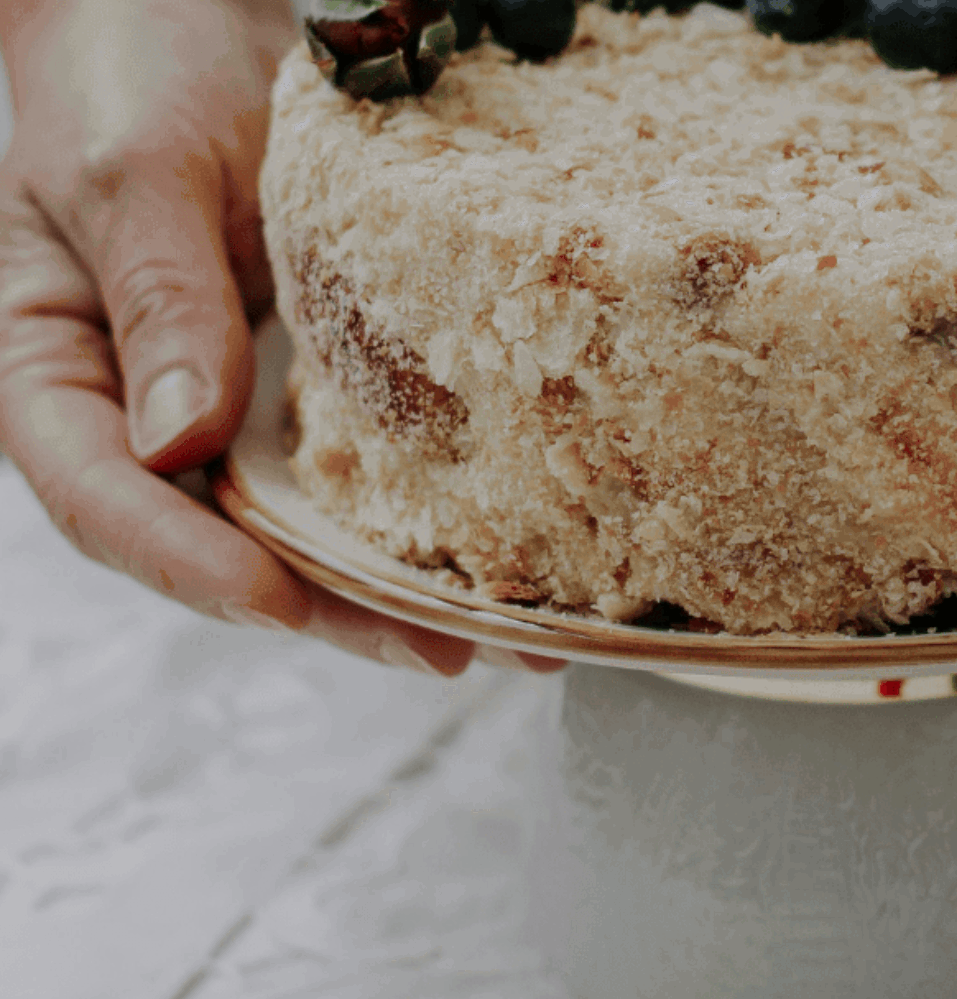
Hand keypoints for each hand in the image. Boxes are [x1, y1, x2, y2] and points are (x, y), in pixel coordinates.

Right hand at [0, 0, 560, 675]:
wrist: (189, 2)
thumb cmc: (129, 59)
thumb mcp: (130, 172)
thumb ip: (155, 301)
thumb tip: (179, 446)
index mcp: (56, 369)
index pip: (102, 498)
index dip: (187, 562)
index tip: (274, 601)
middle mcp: (146, 404)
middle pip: (223, 539)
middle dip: (332, 608)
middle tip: (441, 650)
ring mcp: (234, 392)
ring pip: (307, 516)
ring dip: (401, 581)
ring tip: (509, 632)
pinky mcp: (312, 369)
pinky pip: (364, 452)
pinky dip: (428, 504)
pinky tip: (508, 546)